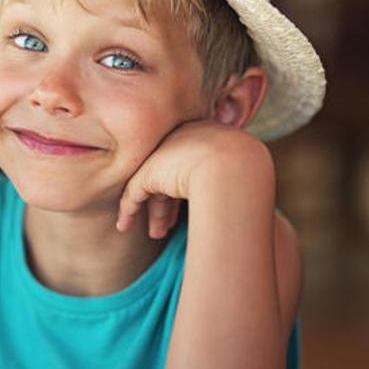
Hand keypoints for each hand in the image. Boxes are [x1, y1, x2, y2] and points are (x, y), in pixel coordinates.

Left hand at [116, 120, 271, 235]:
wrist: (234, 168)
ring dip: (153, 212)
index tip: (183, 211)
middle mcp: (180, 140)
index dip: (184, 190)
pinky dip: (128, 210)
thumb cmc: (244, 172)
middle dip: (167, 204)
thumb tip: (225, 190)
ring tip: (155, 234)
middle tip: (166, 227)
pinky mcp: (149, 172)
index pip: (188, 164)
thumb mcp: (237, 171)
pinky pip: (134, 193)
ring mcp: (163, 153)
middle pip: (169, 174)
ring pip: (151, 185)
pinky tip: (123, 225)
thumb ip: (226, 175)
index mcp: (204, 134)